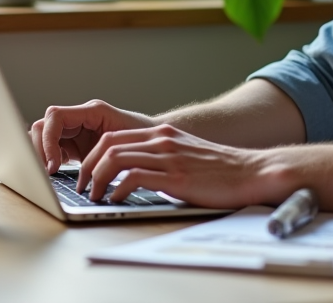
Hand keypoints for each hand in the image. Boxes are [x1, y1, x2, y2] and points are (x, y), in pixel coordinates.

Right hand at [30, 100, 155, 174]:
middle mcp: (79, 118)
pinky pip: (51, 150)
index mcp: (91, 112)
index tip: (54, 165)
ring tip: (50, 176)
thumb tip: (86, 172)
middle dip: (39, 149)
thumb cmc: (145, 139)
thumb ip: (104, 151)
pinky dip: (49, 162)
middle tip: (48, 173)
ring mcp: (75, 131)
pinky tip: (58, 175)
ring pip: (43, 138)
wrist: (154, 143)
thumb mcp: (124, 144)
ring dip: (42, 156)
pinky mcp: (73, 145)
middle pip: (42, 126)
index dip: (48, 141)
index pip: (55, 117)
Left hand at [78, 123, 281, 208]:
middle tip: (83, 186)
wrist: (249, 172)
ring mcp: (168, 156)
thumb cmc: (219, 170)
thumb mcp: (185, 154)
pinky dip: (117, 190)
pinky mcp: (175, 176)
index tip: (87, 173)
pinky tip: (116, 200)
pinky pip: (132, 178)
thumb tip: (133, 175)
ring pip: (115, 159)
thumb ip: (161, 158)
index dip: (93, 155)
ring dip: (97, 179)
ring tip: (94, 195)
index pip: (114, 136)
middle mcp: (162, 139)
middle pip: (108, 144)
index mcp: (162, 133)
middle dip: (88, 167)